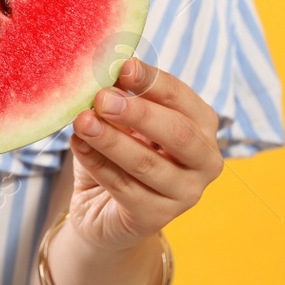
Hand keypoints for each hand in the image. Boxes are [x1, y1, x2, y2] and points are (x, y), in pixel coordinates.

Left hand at [67, 57, 223, 250]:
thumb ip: (122, 98)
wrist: (104, 209)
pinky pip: (124, 187)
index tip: (122, 66)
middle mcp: (205, 160)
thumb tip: (106, 73)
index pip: (181, 98)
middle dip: (138, 112)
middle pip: (176, 133)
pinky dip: (98, 163)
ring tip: (83, 121)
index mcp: (202, 125)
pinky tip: (79, 145)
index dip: (151, 81)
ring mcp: (185, 194)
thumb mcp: (124, 121)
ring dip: (111, 139)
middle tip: (102, 98)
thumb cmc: (121, 153)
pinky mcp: (156, 217)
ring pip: (147, 163)